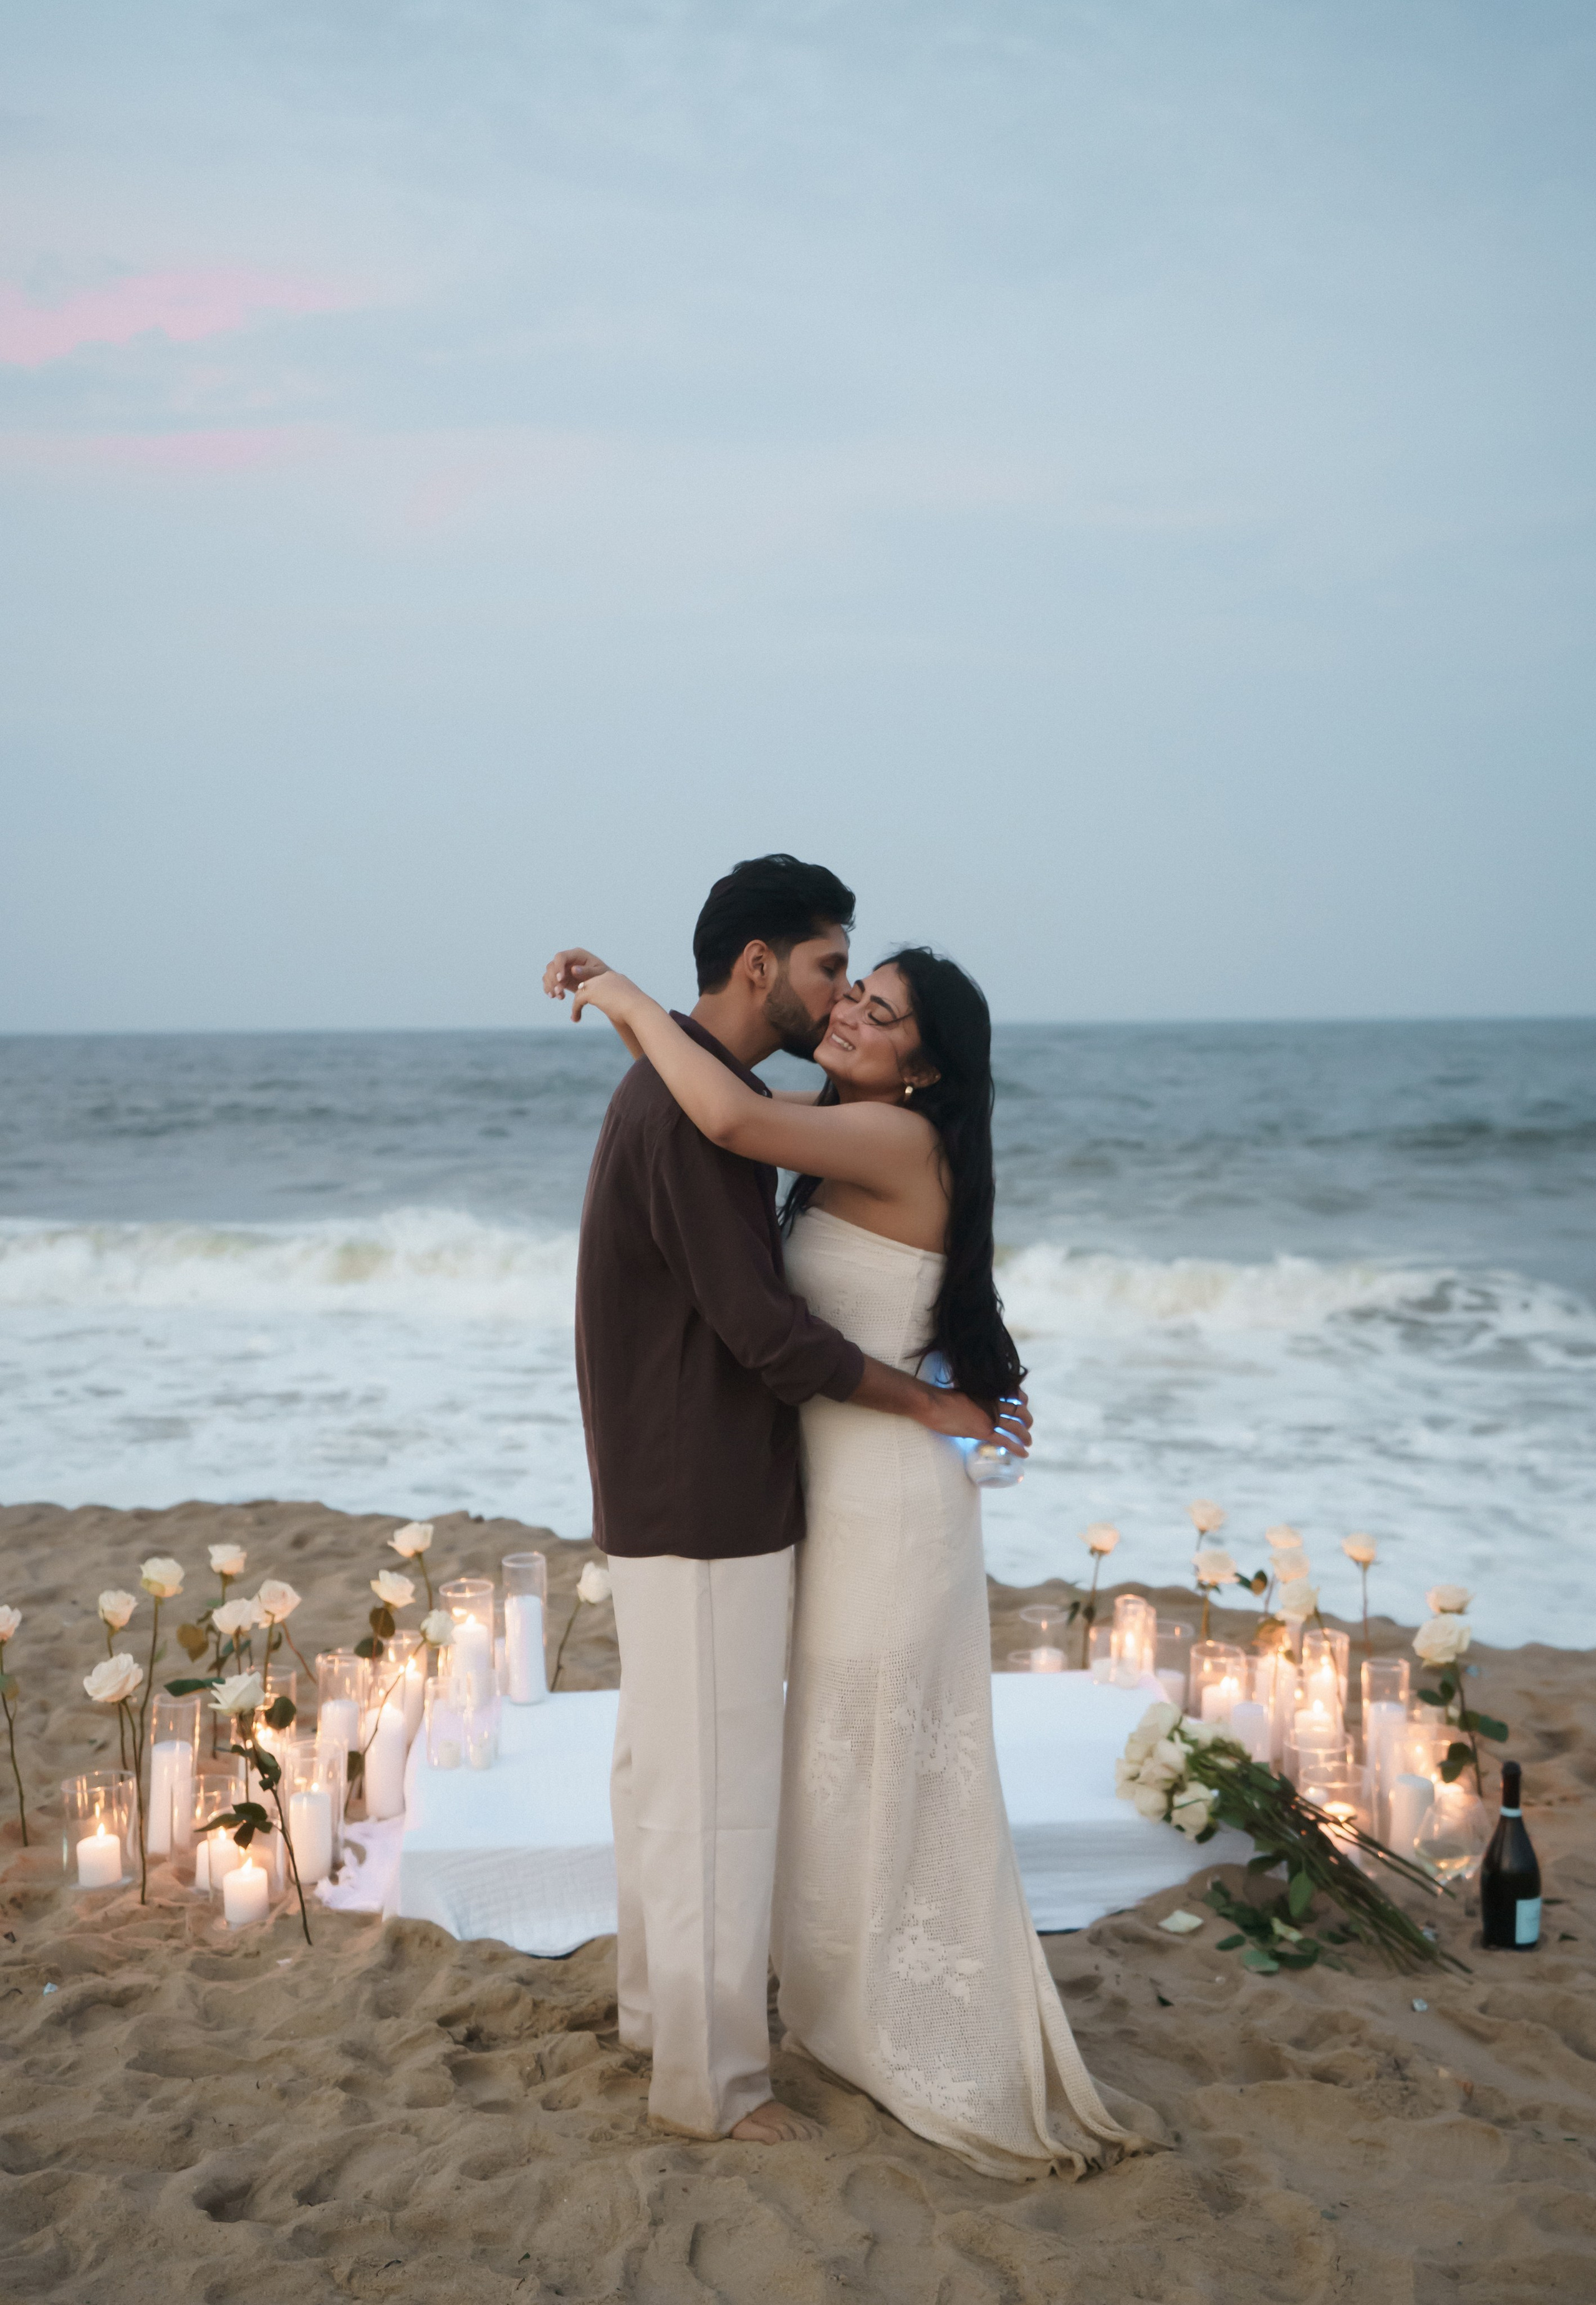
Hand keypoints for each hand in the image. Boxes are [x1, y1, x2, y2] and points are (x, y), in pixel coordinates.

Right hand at [542, 948, 611, 1001]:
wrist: (603, 984)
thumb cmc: (603, 975)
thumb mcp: (599, 973)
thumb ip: (587, 971)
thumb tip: (573, 970)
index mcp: (577, 954)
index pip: (561, 957)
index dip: (558, 967)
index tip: (561, 979)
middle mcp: (567, 960)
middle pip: (552, 966)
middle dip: (553, 979)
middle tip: (559, 991)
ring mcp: (562, 969)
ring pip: (548, 974)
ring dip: (551, 986)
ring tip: (560, 996)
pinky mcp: (560, 978)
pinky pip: (549, 982)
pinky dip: (549, 989)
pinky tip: (555, 996)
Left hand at [569, 969, 644, 1028]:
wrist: (639, 1009)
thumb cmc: (638, 1011)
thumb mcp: (630, 1003)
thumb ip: (623, 1003)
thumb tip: (623, 1013)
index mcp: (616, 977)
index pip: (599, 981)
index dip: (594, 992)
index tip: (592, 1002)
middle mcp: (606, 977)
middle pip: (588, 984)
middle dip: (582, 996)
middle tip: (578, 1008)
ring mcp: (598, 983)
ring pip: (581, 992)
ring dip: (576, 1005)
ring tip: (575, 1017)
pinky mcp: (591, 992)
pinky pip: (578, 1000)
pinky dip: (575, 1010)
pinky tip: (576, 1019)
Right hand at [916, 1385, 1031, 1456]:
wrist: (934, 1404)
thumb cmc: (943, 1399)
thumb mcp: (966, 1393)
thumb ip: (977, 1399)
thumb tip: (978, 1406)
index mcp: (989, 1393)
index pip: (1015, 1393)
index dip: (1023, 1401)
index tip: (1025, 1406)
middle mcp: (993, 1404)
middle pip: (1019, 1411)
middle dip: (1027, 1421)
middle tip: (1027, 1427)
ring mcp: (989, 1417)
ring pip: (1016, 1427)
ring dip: (1025, 1436)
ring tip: (1028, 1443)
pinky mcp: (984, 1431)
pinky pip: (1005, 1440)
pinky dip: (1017, 1448)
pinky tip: (1024, 1454)